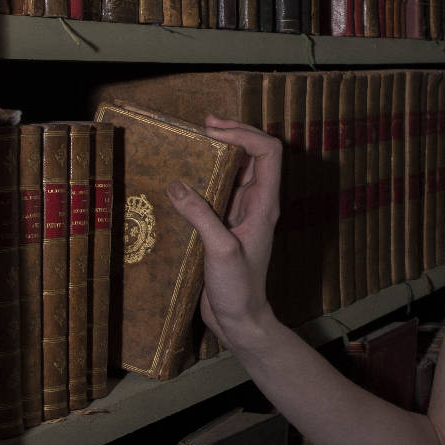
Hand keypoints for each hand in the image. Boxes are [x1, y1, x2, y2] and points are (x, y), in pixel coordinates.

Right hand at [166, 117, 281, 348]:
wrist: (240, 320)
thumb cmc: (239, 289)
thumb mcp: (220, 250)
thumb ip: (200, 216)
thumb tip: (176, 184)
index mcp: (264, 204)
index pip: (267, 153)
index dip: (244, 134)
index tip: (213, 133)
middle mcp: (255, 203)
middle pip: (254, 154)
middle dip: (232, 134)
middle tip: (203, 124)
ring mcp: (240, 213)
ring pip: (235, 171)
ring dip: (217, 153)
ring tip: (192, 141)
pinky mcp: (224, 225)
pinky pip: (217, 191)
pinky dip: (203, 177)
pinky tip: (182, 176)